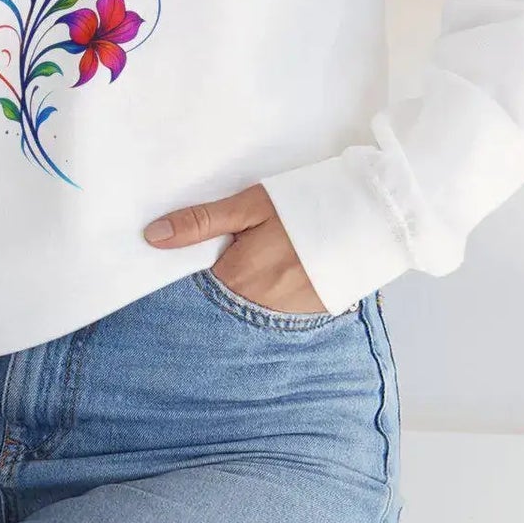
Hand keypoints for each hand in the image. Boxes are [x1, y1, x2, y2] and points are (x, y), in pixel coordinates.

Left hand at [143, 181, 327, 313]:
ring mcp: (285, 318)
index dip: (186, 276)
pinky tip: (278, 278)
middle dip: (214, 289)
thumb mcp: (251, 206)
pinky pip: (274, 316)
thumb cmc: (306, 205)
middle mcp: (257, 307)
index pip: (193, 290)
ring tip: (258, 266)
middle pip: (219, 304)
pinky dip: (268, 300)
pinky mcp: (308, 318)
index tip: (184, 262)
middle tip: (230, 260)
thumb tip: (153, 236)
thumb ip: (202, 223)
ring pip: (247, 311)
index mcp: (238, 277)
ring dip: (242, 296)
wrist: (370, 219)